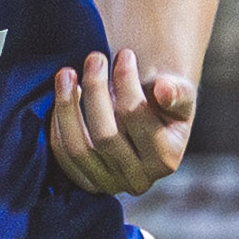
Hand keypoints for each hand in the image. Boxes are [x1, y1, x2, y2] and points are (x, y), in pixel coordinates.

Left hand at [48, 47, 195, 194]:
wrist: (148, 122)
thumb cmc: (164, 103)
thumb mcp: (179, 95)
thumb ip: (177, 92)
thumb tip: (164, 89)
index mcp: (166, 160)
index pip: (137, 118)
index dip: (127, 82)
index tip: (123, 53)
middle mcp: (138, 180)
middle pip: (105, 135)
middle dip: (95, 90)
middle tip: (94, 57)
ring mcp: (109, 185)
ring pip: (77, 148)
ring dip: (67, 107)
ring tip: (66, 72)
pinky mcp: (86, 182)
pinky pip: (63, 155)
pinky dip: (59, 124)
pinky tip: (64, 95)